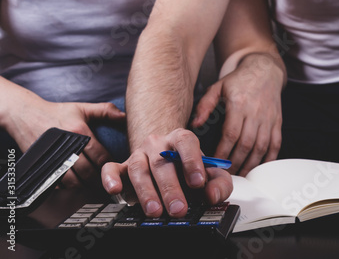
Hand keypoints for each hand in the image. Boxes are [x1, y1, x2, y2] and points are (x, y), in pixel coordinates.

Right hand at [6, 98, 123, 187]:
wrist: (25, 114)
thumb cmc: (56, 112)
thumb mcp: (82, 108)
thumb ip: (105, 111)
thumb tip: (125, 116)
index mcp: (80, 132)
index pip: (100, 156)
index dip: (109, 165)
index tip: (114, 168)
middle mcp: (67, 146)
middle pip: (88, 171)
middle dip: (98, 178)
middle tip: (105, 180)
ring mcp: (53, 157)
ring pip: (73, 181)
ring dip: (83, 185)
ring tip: (90, 183)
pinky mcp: (42, 165)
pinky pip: (57, 183)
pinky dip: (66, 186)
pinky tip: (73, 182)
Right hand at [101, 129, 232, 217]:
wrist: (167, 158)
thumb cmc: (189, 168)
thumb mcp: (211, 173)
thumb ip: (219, 183)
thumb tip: (211, 195)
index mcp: (181, 138)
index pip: (186, 142)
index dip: (192, 161)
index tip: (198, 183)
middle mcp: (158, 143)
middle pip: (162, 162)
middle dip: (170, 187)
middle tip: (178, 208)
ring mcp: (138, 153)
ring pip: (138, 168)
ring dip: (146, 191)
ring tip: (155, 210)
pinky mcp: (122, 166)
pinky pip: (111, 168)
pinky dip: (110, 178)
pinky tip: (115, 190)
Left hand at [192, 54, 282, 175]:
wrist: (264, 71)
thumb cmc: (240, 80)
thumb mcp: (217, 87)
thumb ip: (205, 105)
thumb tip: (195, 124)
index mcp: (239, 105)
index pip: (231, 134)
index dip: (223, 151)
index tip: (216, 163)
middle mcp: (255, 113)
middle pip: (246, 144)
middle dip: (236, 162)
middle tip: (227, 174)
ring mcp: (268, 119)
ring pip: (261, 147)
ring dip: (251, 164)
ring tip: (241, 174)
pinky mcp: (277, 122)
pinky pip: (275, 144)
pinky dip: (269, 158)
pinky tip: (260, 166)